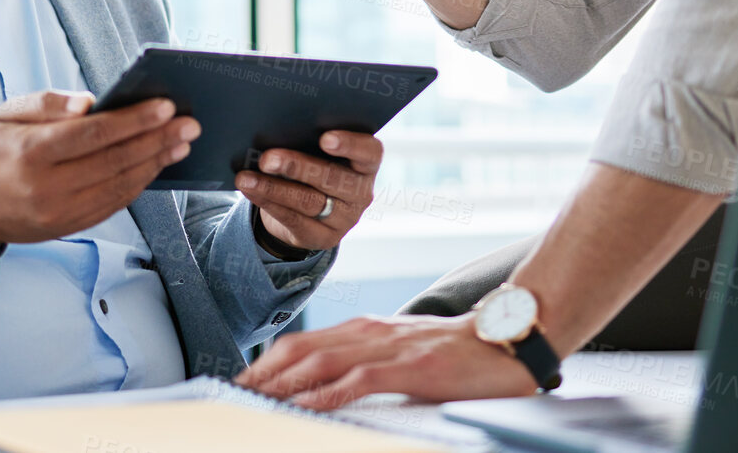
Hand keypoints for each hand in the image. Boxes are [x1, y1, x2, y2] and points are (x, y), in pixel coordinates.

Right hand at [0, 89, 199, 253]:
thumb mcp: (5, 114)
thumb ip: (47, 103)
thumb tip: (90, 103)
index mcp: (30, 153)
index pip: (92, 135)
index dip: (132, 121)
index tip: (165, 106)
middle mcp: (47, 187)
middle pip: (114, 161)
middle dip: (157, 140)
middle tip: (190, 124)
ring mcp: (60, 213)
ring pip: (119, 186)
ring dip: (156, 163)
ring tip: (182, 143)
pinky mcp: (70, 227)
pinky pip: (113, 205)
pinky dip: (139, 184)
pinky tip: (157, 165)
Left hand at [234, 130, 381, 251]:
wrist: (309, 209)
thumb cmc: (315, 164)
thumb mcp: (320, 152)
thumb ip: (309, 141)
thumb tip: (276, 130)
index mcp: (367, 164)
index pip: (370, 153)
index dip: (350, 145)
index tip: (325, 139)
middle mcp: (361, 192)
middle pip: (332, 178)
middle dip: (297, 166)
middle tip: (267, 158)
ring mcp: (345, 218)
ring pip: (309, 201)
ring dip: (274, 188)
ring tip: (247, 178)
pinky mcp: (324, 237)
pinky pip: (294, 219)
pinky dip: (268, 202)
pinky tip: (250, 189)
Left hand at [235, 313, 538, 408]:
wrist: (506, 339)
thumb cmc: (455, 351)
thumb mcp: (402, 352)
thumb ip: (366, 361)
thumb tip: (328, 384)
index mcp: (364, 329)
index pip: (302, 343)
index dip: (266, 363)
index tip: (239, 383)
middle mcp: (369, 332)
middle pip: (301, 349)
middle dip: (262, 373)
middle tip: (232, 394)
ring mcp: (389, 348)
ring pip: (321, 362)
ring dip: (283, 383)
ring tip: (254, 401)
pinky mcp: (411, 367)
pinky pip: (359, 380)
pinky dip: (328, 394)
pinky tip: (307, 407)